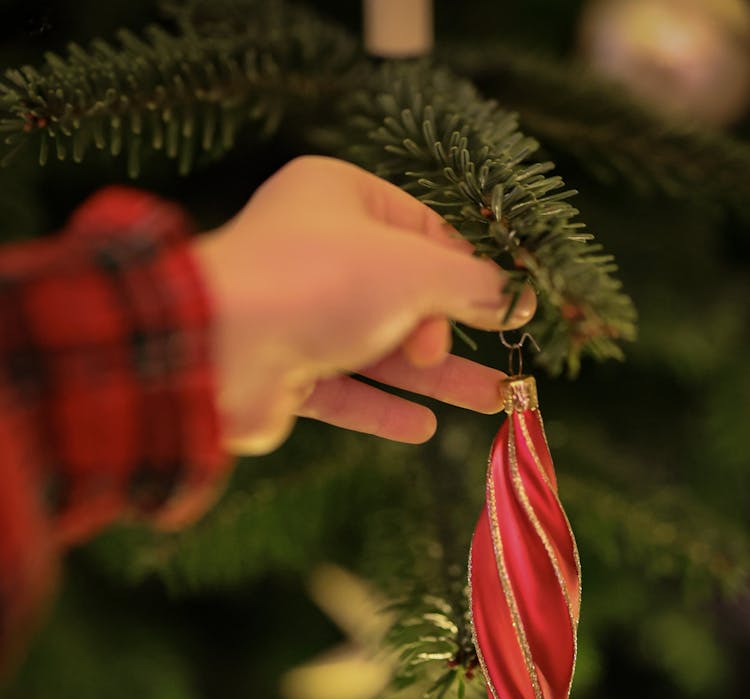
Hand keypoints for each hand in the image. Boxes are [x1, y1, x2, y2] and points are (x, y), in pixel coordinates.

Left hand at [192, 155, 535, 453]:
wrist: (217, 349)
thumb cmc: (319, 282)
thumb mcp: (415, 271)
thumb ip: (473, 286)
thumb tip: (521, 301)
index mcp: (340, 199)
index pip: (425, 231)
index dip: (470, 271)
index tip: (509, 308)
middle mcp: (316, 252)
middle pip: (404, 294)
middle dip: (453, 332)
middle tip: (496, 364)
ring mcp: (296, 314)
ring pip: (381, 348)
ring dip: (435, 379)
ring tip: (495, 402)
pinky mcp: (282, 371)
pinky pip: (345, 390)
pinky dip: (383, 409)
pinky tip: (423, 428)